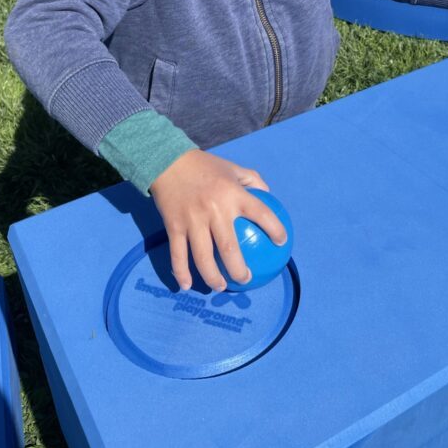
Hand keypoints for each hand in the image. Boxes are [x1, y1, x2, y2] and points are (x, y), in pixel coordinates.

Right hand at [149, 149, 286, 292]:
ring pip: (203, 258)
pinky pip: (178, 255)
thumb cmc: (205, 166)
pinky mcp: (174, 226)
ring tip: (220, 286)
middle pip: (229, 249)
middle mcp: (215, 209)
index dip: (274, 229)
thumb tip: (269, 196)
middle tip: (246, 279)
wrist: (167, 161)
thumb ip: (253, 180)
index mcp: (233, 194)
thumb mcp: (232, 168)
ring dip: (213, 278)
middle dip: (239, 270)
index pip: (261, 213)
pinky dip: (181, 273)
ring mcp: (192, 220)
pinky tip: (186, 285)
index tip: (281, 243)